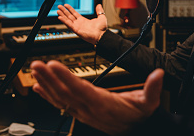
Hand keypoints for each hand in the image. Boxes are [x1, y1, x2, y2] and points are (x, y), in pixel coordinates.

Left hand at [31, 60, 163, 134]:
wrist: (134, 131)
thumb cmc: (138, 116)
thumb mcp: (149, 103)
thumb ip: (153, 89)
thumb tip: (158, 74)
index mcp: (103, 104)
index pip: (80, 89)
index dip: (65, 77)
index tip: (53, 65)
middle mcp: (89, 109)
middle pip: (65, 93)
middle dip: (49, 78)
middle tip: (37, 64)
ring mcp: (82, 112)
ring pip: (60, 98)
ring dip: (46, 83)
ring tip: (35, 70)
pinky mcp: (80, 112)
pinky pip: (60, 104)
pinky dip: (48, 95)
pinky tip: (38, 87)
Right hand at [57, 4, 106, 44]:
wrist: (102, 36)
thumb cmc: (102, 29)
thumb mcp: (101, 17)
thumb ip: (99, 11)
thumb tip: (99, 5)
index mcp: (83, 21)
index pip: (74, 14)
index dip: (70, 9)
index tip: (66, 5)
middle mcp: (79, 24)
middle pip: (69, 16)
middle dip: (64, 11)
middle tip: (59, 7)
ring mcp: (77, 27)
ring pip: (68, 20)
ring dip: (62, 15)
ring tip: (58, 11)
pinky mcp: (76, 30)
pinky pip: (69, 25)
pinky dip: (64, 21)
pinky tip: (60, 17)